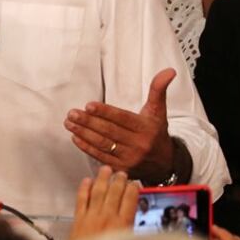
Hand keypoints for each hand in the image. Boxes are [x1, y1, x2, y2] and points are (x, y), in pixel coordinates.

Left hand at [65, 68, 176, 183]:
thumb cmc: (157, 132)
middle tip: (73, 114)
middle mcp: (138, 144)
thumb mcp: (159, 111)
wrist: (165, 163)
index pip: (123, 119)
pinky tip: (76, 137)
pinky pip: (101, 157)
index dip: (105, 112)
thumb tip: (169, 71)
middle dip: (89, 122)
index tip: (89, 106)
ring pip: (103, 144)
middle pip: (110, 131)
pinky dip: (87, 147)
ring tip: (70, 123)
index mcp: (146, 128)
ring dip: (84, 133)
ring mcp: (129, 158)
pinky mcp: (121, 168)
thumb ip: (158, 89)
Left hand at [67, 165, 139, 239]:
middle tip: (122, 173)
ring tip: (106, 170)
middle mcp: (108, 217)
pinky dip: (84, 188)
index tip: (135, 183)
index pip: (131, 199)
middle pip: (115, 192)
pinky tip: (86, 181)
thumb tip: (139, 227)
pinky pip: (81, 199)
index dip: (133, 189)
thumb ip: (133, 235)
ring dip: (103, 179)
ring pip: (98, 192)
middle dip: (119, 180)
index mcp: (123, 225)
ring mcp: (92, 217)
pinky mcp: (78, 220)